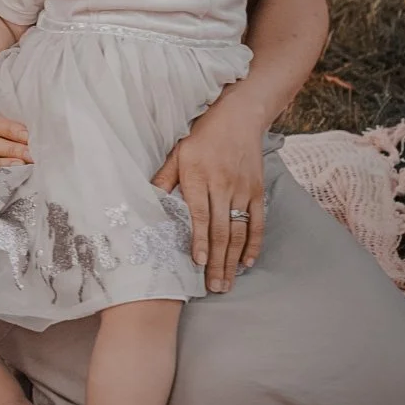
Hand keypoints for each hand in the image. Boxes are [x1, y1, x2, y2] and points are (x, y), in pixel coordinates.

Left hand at [150, 101, 266, 291]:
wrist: (238, 117)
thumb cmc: (201, 137)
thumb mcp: (176, 154)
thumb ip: (164, 179)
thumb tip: (147, 201)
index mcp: (198, 177)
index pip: (200, 215)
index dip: (200, 240)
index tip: (198, 263)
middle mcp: (222, 185)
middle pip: (221, 230)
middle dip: (217, 262)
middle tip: (214, 287)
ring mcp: (243, 189)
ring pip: (239, 230)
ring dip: (233, 259)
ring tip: (227, 282)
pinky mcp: (257, 190)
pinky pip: (257, 221)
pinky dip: (253, 243)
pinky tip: (247, 262)